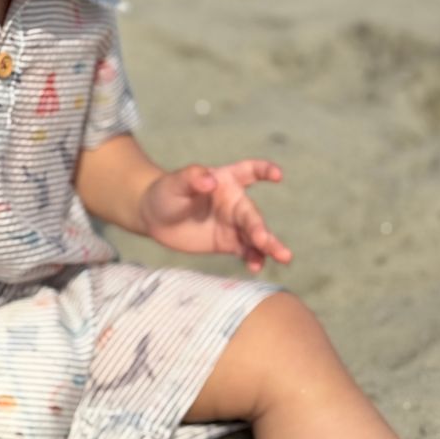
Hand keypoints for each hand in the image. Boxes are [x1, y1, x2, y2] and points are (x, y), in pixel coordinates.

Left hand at [139, 159, 291, 272]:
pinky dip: (254, 259)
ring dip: (269, 246)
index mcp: (226, 180)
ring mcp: (234, 224)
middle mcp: (235, 202)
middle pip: (252, 215)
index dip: (264, 170)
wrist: (155, 216)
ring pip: (256, 235)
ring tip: (284, 257)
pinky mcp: (229, 242)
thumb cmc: (167, 192)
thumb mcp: (175, 183)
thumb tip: (210, 181)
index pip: (249, 171)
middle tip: (263, 241)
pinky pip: (246, 251)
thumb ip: (192, 178)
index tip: (277, 175)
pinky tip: (256, 267)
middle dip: (260, 228)